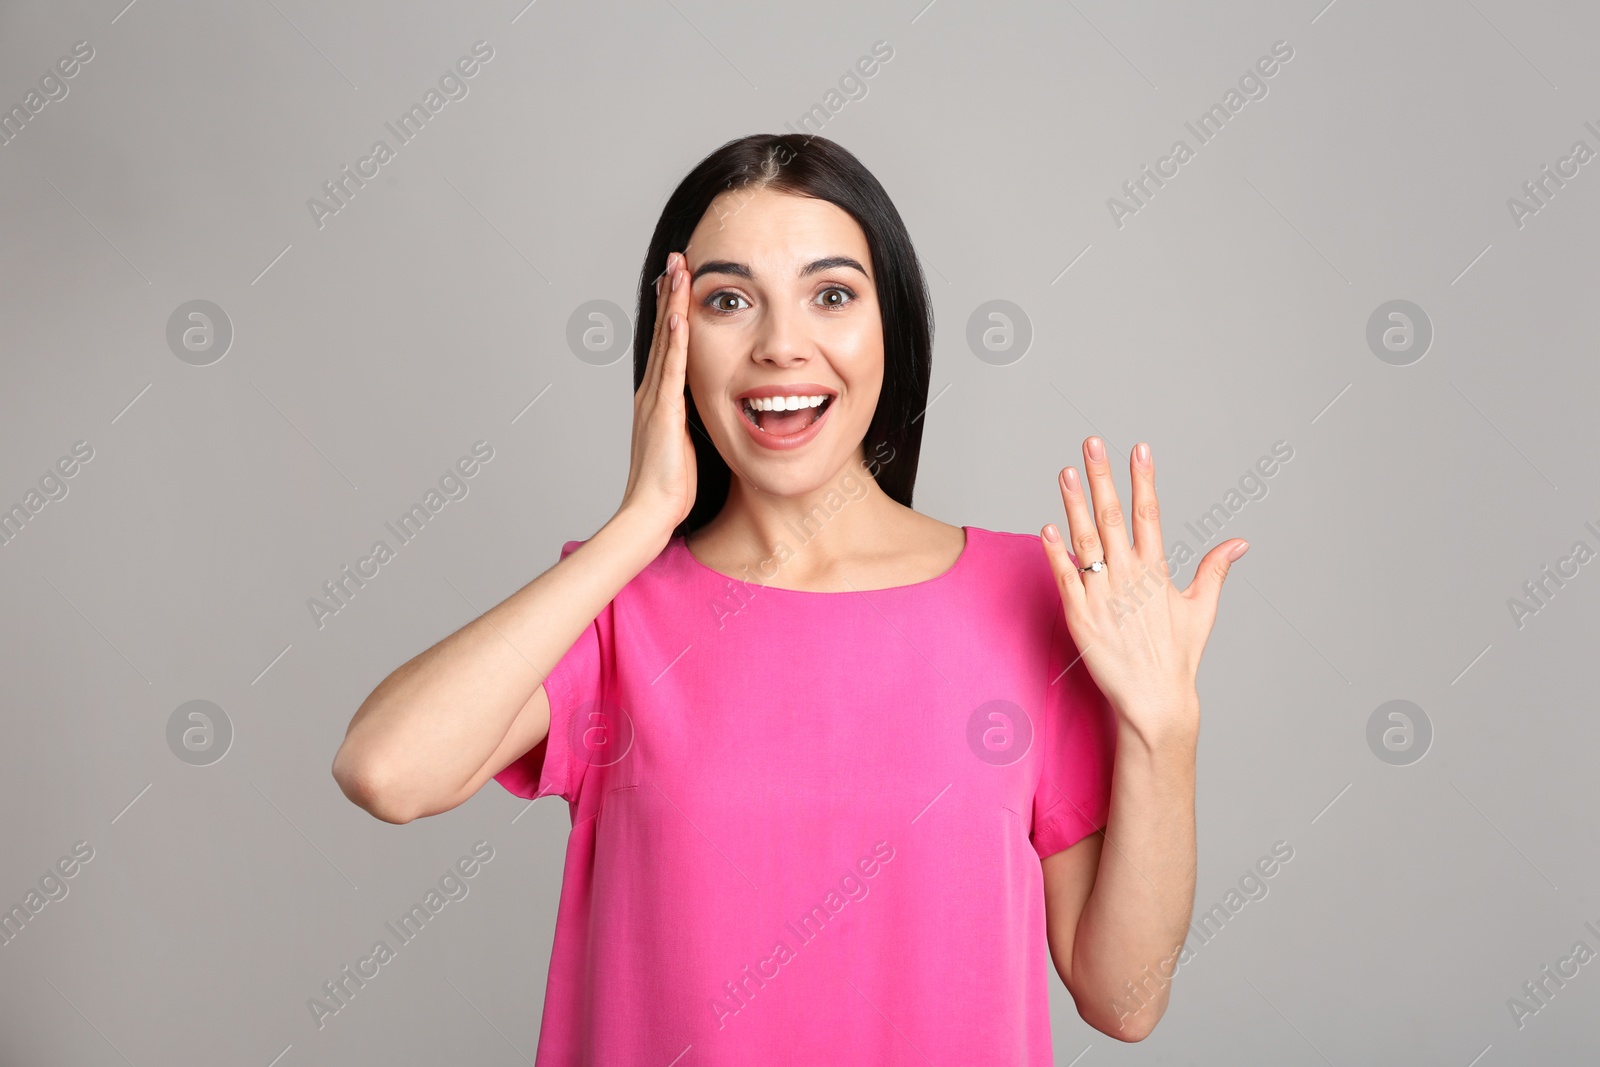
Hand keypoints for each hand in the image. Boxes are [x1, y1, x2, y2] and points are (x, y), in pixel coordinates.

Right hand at [616, 250, 696, 542]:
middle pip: (664, 334)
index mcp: (657, 401)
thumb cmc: (670, 489)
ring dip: (672, 305)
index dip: (673, 312)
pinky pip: (673, 370)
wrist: (649, 514)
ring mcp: (655, 401)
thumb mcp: (686, 446)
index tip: (679, 284)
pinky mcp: (664, 413)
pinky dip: (676, 341)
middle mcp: (651, 393)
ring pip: (667, 343)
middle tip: (676, 260)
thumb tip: (713, 410)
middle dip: (670, 296)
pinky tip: (680, 316)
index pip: (669, 346)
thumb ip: (693, 423)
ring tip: (679, 270)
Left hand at [1039, 437, 1246, 748]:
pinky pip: (1064, 577)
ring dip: (1073, 504)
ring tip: (1066, 472)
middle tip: (1092, 442)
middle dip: (1101, 476)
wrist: (1154, 700)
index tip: (1139, 448)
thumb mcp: (1201, 608)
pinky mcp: (1079, 616)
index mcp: (1156, 571)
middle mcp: (1127, 577)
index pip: (1149, 514)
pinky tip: (1046, 527)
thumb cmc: (1178, 657)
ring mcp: (1101, 594)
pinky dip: (1055, 552)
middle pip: (1111, 516)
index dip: (1143, 479)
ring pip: (1083, 539)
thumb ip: (1215, 570)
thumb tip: (1239, 542)